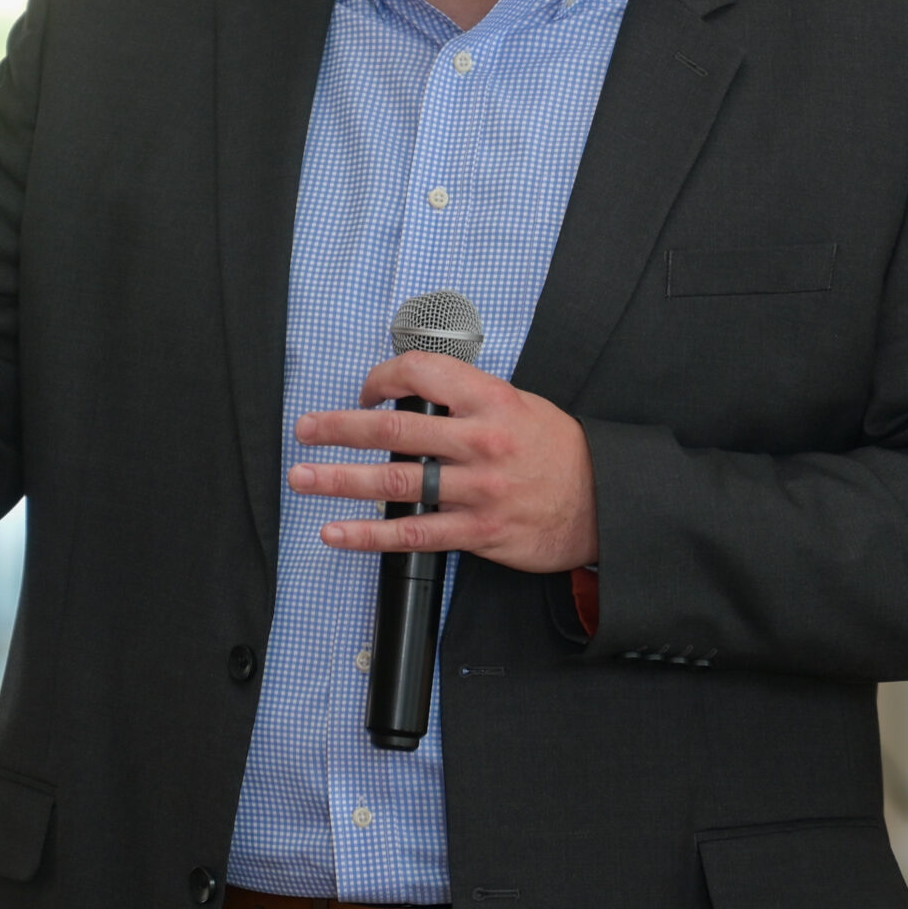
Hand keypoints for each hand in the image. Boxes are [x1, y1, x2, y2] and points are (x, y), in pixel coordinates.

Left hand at [290, 352, 598, 572]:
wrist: (603, 502)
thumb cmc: (557, 452)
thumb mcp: (519, 405)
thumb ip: (466, 400)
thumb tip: (411, 392)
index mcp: (490, 400)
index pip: (421, 374)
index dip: (382, 378)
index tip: (365, 392)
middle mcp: (480, 442)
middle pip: (394, 429)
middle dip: (340, 428)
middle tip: (306, 429)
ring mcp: (477, 489)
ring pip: (395, 482)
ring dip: (340, 480)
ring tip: (303, 478)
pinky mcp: (478, 532)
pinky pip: (413, 534)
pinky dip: (368, 534)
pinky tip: (337, 532)